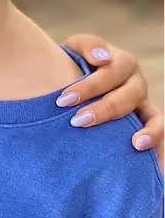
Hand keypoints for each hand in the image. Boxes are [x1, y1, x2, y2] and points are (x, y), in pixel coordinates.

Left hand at [60, 34, 164, 171]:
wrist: (71, 76)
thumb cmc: (72, 63)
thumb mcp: (74, 48)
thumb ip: (87, 47)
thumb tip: (103, 58)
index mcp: (121, 63)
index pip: (111, 72)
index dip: (88, 86)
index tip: (62, 100)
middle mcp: (136, 84)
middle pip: (129, 96)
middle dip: (105, 109)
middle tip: (78, 121)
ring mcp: (142, 106)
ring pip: (156, 118)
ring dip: (150, 132)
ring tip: (136, 145)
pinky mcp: (144, 126)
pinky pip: (160, 137)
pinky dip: (162, 152)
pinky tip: (158, 170)